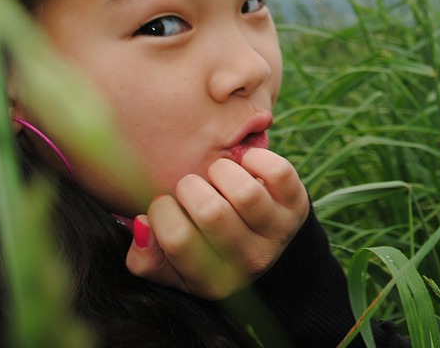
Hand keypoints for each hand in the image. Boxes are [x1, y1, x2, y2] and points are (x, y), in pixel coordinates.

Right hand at [124, 149, 309, 298]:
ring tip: (216, 177)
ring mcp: (278, 233)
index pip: (178, 238)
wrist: (269, 247)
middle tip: (191, 189)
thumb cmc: (210, 250)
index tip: (165, 204)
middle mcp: (250, 262)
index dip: (161, 211)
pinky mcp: (298, 204)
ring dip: (220, 171)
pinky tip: (244, 166)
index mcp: (213, 281)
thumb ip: (146, 257)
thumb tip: (142, 224)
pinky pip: (276, 171)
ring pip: (244, 191)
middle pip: (211, 212)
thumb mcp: (174, 266)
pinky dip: (255, 158)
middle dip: (190, 188)